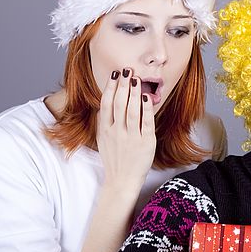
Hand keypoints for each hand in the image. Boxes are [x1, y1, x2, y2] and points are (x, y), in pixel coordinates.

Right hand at [96, 68, 155, 195]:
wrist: (121, 181)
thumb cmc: (115, 158)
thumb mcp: (103, 139)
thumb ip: (105, 121)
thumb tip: (106, 101)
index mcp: (105, 130)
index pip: (106, 104)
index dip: (110, 87)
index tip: (115, 74)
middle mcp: (116, 132)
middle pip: (119, 104)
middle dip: (123, 85)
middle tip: (127, 70)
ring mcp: (131, 137)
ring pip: (132, 111)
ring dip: (134, 93)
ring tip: (136, 79)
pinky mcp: (145, 142)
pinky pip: (146, 123)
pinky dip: (146, 109)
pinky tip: (146, 97)